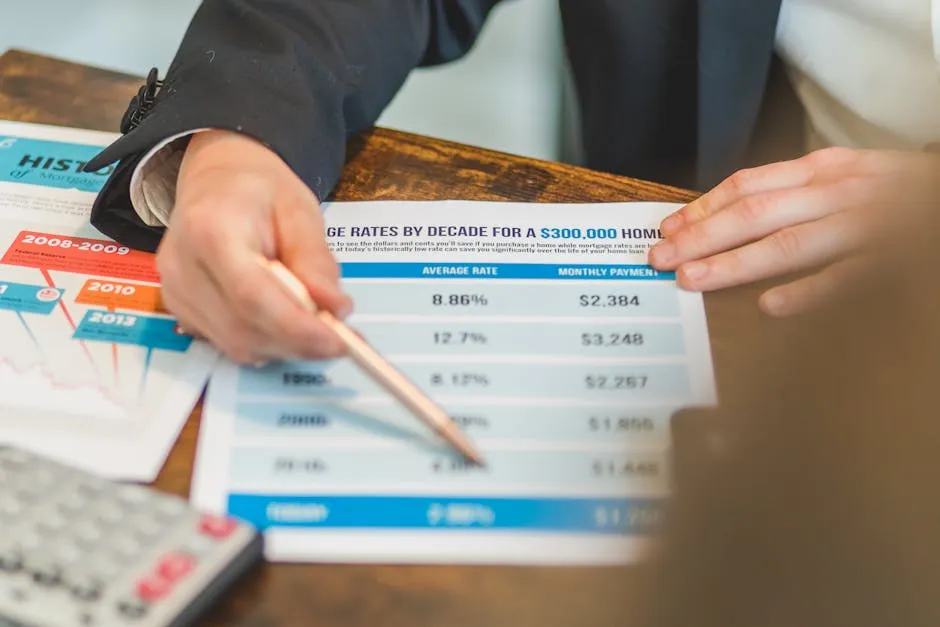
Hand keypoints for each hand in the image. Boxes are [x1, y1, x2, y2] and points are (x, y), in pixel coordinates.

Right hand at [156, 130, 351, 363]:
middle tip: (342, 340)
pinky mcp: (179, 310)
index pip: (251, 294)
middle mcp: (182, 266)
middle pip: (244, 327)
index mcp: (211, 228)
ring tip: (319, 328)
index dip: (297, 327)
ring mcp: (176, 291)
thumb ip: (315, 260)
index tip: (338, 341)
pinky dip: (266, 343)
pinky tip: (288, 324)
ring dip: (286, 346)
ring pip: (238, 344)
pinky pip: (229, 343)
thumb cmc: (258, 191)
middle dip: (299, 342)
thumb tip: (336, 309)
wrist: (216, 181)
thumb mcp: (299, 210)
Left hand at [648, 147, 936, 315]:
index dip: (702, 208)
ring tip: (691, 280)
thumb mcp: (847, 178)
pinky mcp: (893, 257)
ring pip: (788, 244)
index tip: (667, 229)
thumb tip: (734, 220)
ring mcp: (864, 225)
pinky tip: (770, 307)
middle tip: (660, 259)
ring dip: (734, 263)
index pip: (748, 186)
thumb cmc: (899, 191)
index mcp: (822, 170)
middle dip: (701, 238)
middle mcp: (836, 192)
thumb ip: (797, 194)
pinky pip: (845, 277)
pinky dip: (806, 292)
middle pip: (754, 214)